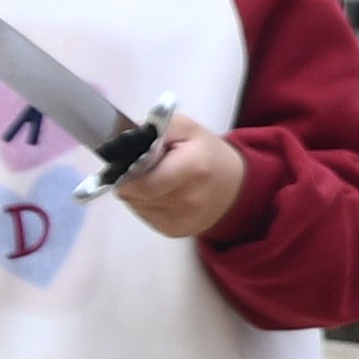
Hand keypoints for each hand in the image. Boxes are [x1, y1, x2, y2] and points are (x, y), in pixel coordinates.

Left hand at [110, 118, 243, 241]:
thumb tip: (124, 144)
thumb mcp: (185, 126)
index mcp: (193, 168)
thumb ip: (154, 129)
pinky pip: (144, 216)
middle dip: (131, 180)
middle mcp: (189, 200)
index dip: (128, 174)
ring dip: (138, 192)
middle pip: (136, 195)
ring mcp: (182, 220)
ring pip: (136, 205)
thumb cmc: (207, 152)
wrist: (234, 186)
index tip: (128, 164)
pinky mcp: (175, 232)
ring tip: (156, 179)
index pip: (143, 183)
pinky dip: (145, 203)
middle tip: (144, 168)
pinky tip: (161, 194)